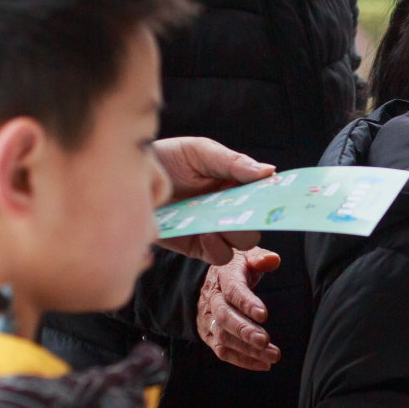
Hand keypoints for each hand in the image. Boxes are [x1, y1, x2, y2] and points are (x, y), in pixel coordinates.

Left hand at [153, 137, 275, 263]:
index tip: (276, 199)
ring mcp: (214, 228)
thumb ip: (233, 162)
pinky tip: (207, 233)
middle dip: (254, 221)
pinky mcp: (196, 245)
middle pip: (256, 225)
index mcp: (237, 184)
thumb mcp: (201, 152)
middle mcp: (229, 209)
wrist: (132, 174)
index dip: (274, 200)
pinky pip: (218, 256)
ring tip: (218, 224)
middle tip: (244, 212)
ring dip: (236, 236)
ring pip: (242, 243)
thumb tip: (268, 171)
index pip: (265, 197)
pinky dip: (218, 248)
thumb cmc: (168, 158)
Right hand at [199, 247, 280, 369]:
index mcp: (223, 277)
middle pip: (225, 317)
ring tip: (273, 356)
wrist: (208, 280)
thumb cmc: (235, 268)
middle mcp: (212, 299)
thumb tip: (273, 260)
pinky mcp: (209, 334)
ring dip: (247, 350)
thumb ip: (260, 258)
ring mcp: (208, 319)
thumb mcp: (246, 256)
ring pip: (223, 337)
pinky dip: (242, 360)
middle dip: (244, 331)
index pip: (233, 290)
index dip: (246, 302)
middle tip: (265, 341)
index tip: (263, 314)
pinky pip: (222, 351)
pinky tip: (263, 364)